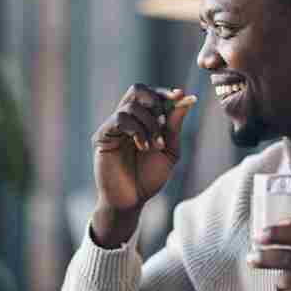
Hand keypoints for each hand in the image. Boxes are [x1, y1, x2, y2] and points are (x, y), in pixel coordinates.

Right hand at [91, 84, 195, 210]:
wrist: (133, 200)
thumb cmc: (149, 177)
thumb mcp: (169, 149)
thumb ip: (175, 124)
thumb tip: (187, 98)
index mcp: (142, 119)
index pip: (150, 94)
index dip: (164, 92)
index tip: (179, 95)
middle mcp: (127, 119)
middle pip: (137, 89)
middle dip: (155, 102)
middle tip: (163, 124)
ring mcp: (113, 127)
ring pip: (131, 106)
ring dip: (149, 124)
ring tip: (154, 145)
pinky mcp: (102, 136)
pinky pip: (119, 119)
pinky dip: (136, 130)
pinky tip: (142, 146)